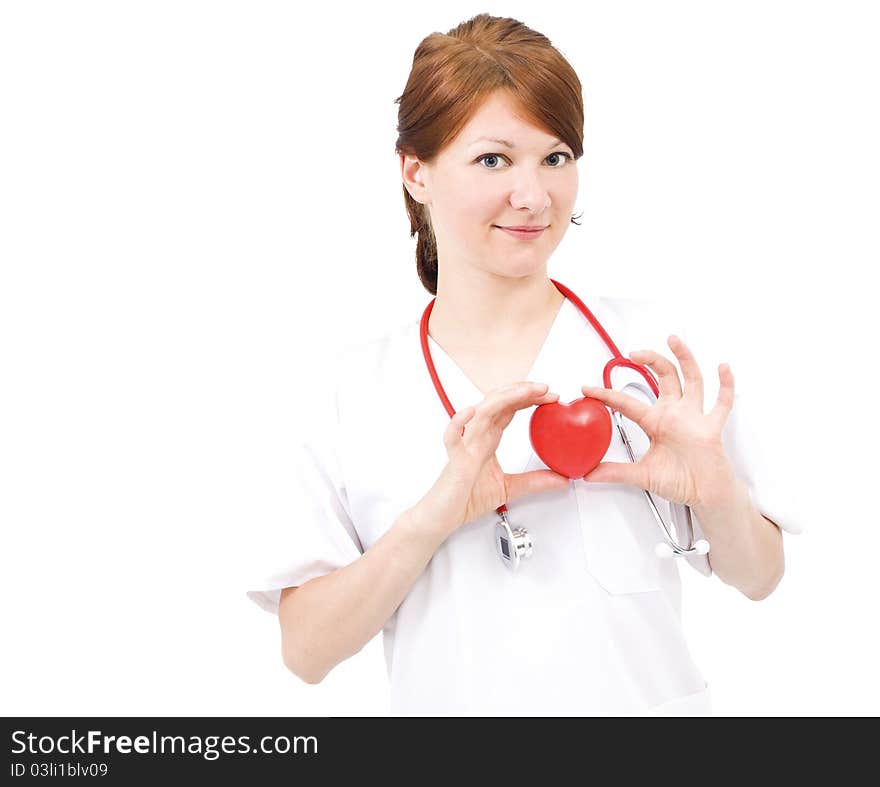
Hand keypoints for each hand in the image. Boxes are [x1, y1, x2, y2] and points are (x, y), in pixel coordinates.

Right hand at [414, 381, 570, 537]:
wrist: (445, 517)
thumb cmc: (467, 499)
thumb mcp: (511, 488)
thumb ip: (536, 481)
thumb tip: (562, 479)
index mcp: (487, 439)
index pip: (509, 409)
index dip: (529, 399)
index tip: (551, 396)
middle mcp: (476, 437)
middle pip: (498, 403)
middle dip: (521, 391)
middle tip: (545, 388)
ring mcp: (465, 445)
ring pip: (481, 412)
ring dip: (503, 399)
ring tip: (524, 392)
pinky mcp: (455, 460)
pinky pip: (452, 437)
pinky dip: (459, 423)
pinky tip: (470, 412)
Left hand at [579, 335, 738, 507]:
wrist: (705, 495)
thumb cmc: (680, 481)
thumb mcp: (641, 475)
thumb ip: (616, 472)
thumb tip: (589, 474)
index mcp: (656, 423)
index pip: (627, 403)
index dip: (607, 394)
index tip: (588, 388)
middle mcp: (675, 415)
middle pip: (664, 377)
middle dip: (651, 360)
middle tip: (635, 352)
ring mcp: (694, 418)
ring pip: (692, 380)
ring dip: (684, 359)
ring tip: (674, 340)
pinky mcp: (712, 428)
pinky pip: (722, 403)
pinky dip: (725, 385)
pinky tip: (723, 368)